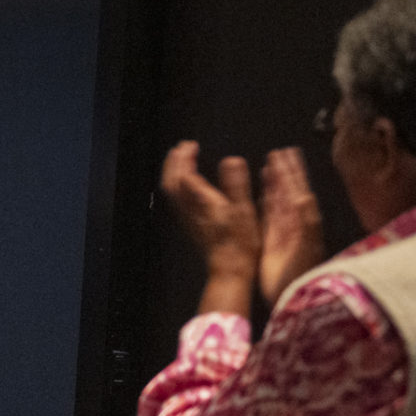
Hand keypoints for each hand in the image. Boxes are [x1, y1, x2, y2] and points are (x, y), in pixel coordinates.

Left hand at [161, 140, 261, 313]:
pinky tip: (187, 186)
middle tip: (180, 149)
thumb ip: (235, 184)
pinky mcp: (192, 226)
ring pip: (172, 192)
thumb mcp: (243, 210)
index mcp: (201, 202)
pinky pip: (178, 201)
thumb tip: (230, 159)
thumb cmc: (239, 243)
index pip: (184, 174)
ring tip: (180, 161)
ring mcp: (189, 219)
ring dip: (173, 173)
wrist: (229, 270)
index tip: (190, 144)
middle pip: (171, 182)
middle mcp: (190, 209)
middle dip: (173, 163)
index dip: (184, 157)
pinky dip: (178, 187)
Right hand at [257, 145, 324, 301]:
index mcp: (305, 220)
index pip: (297, 188)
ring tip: (269, 166)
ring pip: (279, 200)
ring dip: (275, 183)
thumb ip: (306, 219)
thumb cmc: (300, 272)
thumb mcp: (306, 244)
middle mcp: (296, 222)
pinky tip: (263, 193)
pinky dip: (266, 202)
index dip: (291, 171)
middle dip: (284, 172)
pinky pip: (269, 215)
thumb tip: (301, 195)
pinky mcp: (272, 240)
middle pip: (289, 190)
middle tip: (278, 152)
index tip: (285, 153)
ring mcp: (284, 230)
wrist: (291, 296)